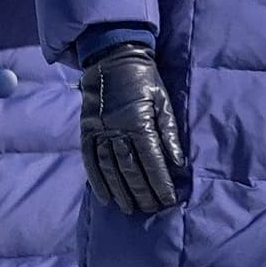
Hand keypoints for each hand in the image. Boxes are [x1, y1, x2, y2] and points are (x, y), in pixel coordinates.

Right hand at [79, 40, 187, 214]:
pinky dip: (96, 180)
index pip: (152, 160)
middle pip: (130, 168)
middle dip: (143, 192)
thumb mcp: (163, 100)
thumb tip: (179, 163)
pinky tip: (105, 197)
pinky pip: (90, 159)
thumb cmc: (145, 79)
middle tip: (152, 209)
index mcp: (139, 120)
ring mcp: (99, 130)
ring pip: (110, 168)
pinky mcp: (86, 129)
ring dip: (121, 191)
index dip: (161, 182)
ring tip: (131, 209)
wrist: (113, 57)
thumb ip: (170, 132)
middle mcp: (116, 128)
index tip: (169, 200)